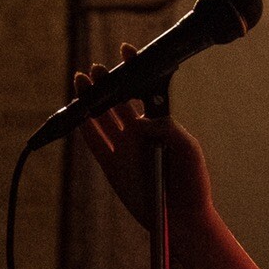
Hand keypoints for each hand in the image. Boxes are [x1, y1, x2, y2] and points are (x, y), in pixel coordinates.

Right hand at [74, 47, 213, 227]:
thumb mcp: (187, 150)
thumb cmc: (191, 182)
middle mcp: (138, 133)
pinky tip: (77, 112)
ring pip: (101, 117)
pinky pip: (94, 143)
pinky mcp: (111, 167)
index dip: (134, 70)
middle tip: (96, 68)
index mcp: (158, 123)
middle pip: (117, 100)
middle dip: (107, 82)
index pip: (143, 90)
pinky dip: (84, 127)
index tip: (126, 51)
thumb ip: (169, 130)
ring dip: (91, 99)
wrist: (182, 217)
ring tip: (80, 80)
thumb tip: (142, 120)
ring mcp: (123, 149)